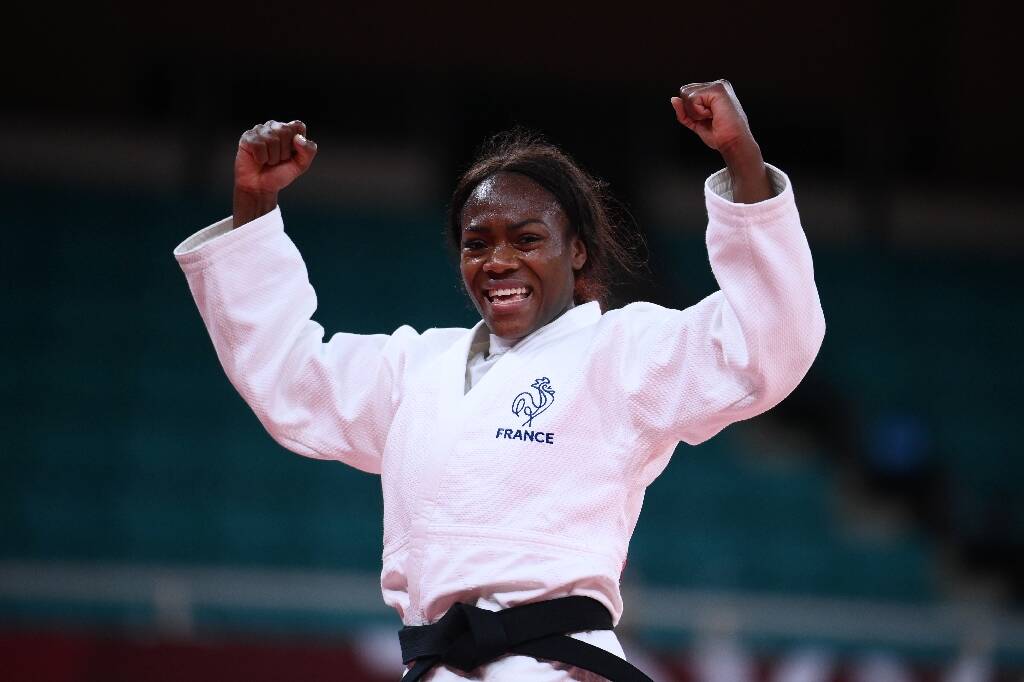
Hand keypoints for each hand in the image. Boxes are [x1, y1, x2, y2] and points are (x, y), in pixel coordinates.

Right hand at [232, 120, 316, 226]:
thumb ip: (308, 151)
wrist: (261, 187)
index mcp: (288, 130)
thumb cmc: (280, 174)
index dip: (298, 143)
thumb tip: (298, 138)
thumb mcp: (301, 165)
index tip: (292, 154)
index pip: (298, 126)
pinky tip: (258, 160)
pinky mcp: (247, 137)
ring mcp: (260, 130)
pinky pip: (259, 145)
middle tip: (278, 160)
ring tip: (268, 161)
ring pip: (272, 140)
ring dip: (272, 157)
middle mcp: (274, 126)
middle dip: (284, 152)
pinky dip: (261, 158)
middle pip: (285, 131)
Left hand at [671, 80, 771, 202]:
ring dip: (695, 112)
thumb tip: (673, 99)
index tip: (707, 119)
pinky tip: (713, 115)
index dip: (690, 111)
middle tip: (709, 118)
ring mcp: (718, 85)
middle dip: (691, 110)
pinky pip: (693, 99)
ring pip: (687, 95)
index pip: (687, 94)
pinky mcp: (717, 89)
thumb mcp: (695, 122)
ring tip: (712, 117)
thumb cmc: (720, 135)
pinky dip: (699, 112)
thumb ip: (683, 111)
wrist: (733, 142)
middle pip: (684, 92)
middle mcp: (716, 85)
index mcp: (713, 91)